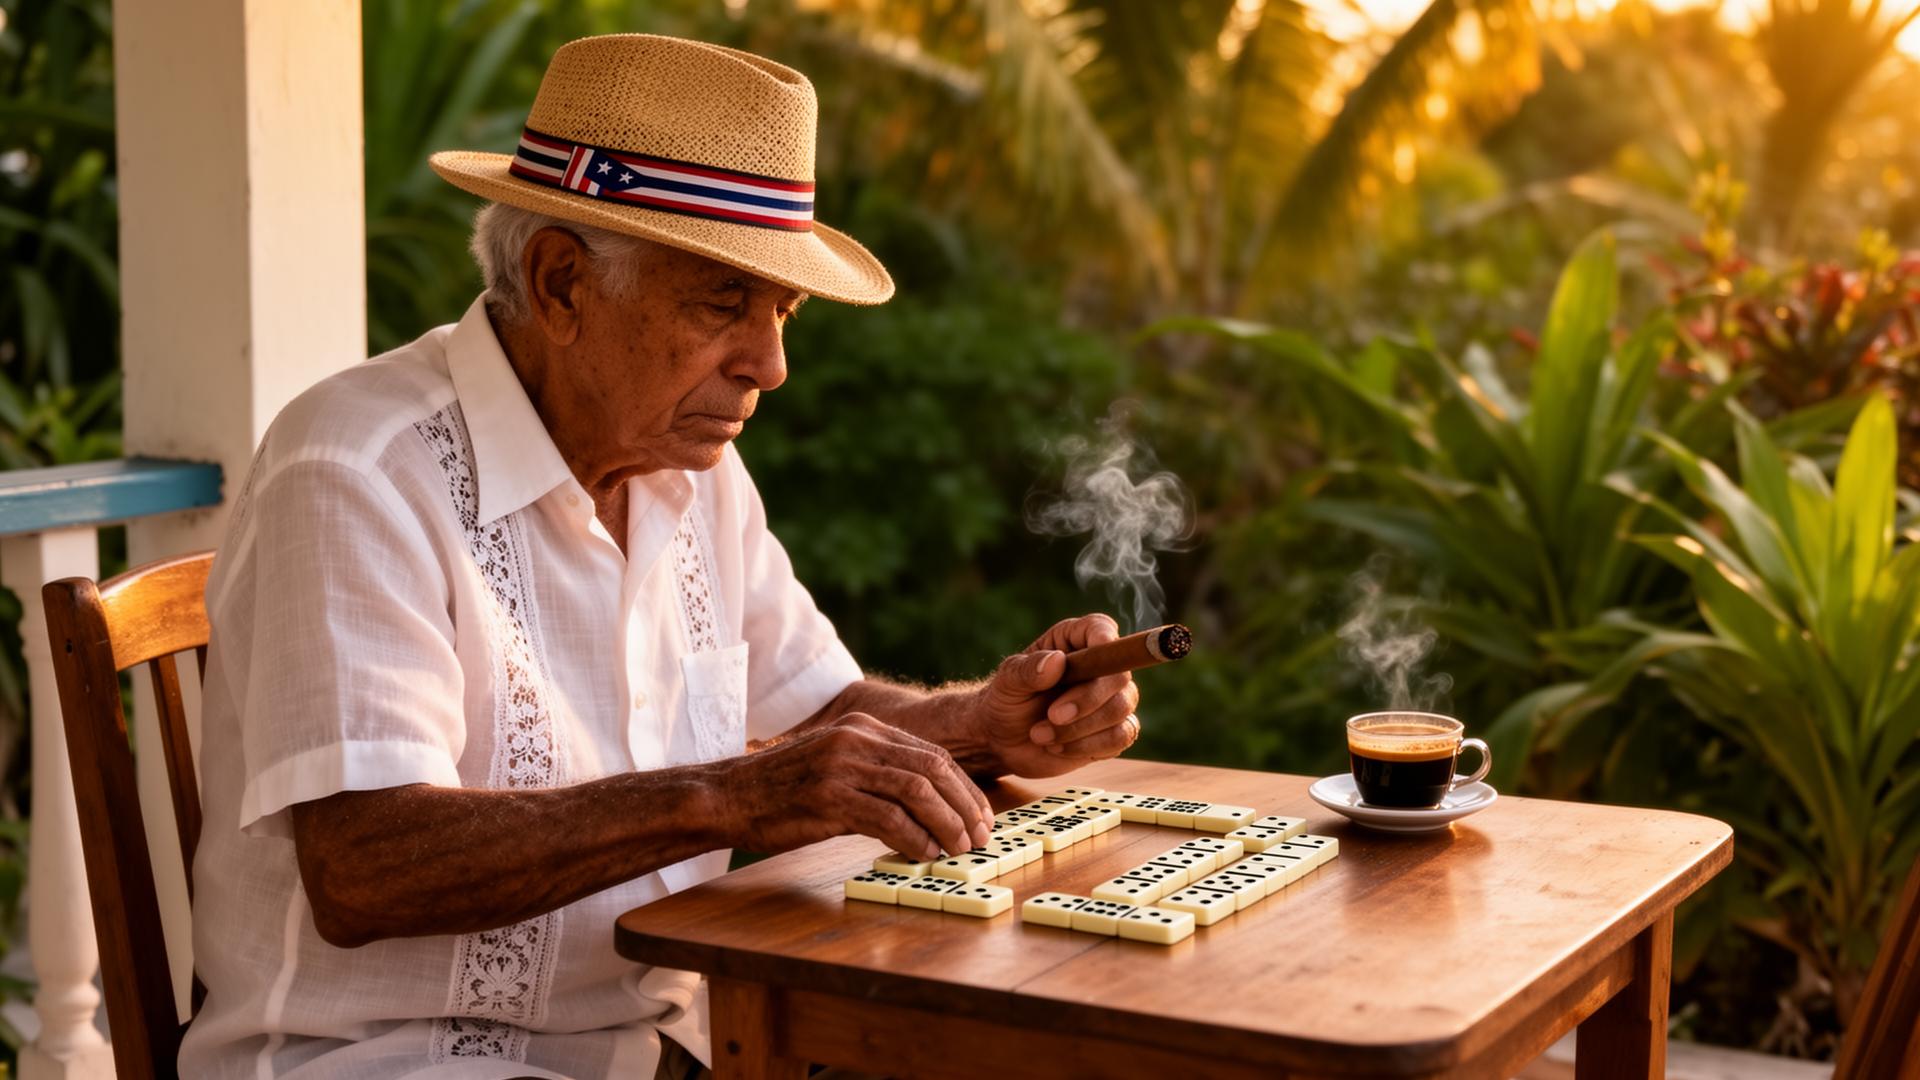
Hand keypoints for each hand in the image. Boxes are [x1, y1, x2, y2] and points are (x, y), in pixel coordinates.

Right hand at [721, 713, 992, 860]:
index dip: (963, 788)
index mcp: (863, 727)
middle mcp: (856, 739)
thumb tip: (925, 808)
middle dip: (964, 806)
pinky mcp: (828, 797)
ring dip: (946, 824)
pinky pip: (887, 817)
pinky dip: (914, 838)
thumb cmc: (781, 791)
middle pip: (932, 769)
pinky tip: (924, 854)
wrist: (726, 796)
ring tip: (959, 849)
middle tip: (980, 836)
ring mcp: (842, 765)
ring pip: (916, 790)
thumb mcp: (834, 766)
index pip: (932, 754)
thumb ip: (876, 776)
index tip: (981, 816)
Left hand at [976, 614, 1142, 778]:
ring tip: (1041, 735)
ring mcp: (1111, 699)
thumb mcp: (1007, 683)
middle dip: (1087, 699)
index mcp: (1074, 642)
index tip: (1094, 654)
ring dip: (1080, 727)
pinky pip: (1122, 735)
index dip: (1104, 639)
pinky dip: (1088, 745)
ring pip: (1121, 708)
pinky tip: (1059, 747)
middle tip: (1052, 715)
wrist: (1004, 742)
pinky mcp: (1115, 731)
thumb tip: (1057, 660)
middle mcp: (1100, 668)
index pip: (1101, 629)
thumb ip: (1027, 670)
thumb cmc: (1007, 702)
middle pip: (1118, 675)